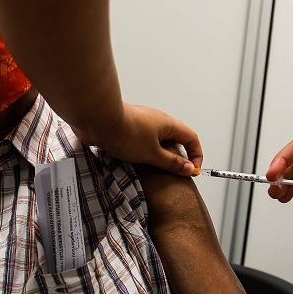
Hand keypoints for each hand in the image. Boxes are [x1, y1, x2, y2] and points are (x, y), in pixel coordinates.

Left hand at [73, 102, 202, 175]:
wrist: (97, 119)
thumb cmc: (125, 132)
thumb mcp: (153, 153)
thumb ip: (172, 163)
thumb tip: (189, 168)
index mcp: (168, 124)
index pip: (191, 138)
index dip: (196, 155)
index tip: (192, 171)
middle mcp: (157, 121)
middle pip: (175, 140)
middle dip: (177, 157)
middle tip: (173, 173)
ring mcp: (142, 124)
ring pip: (157, 142)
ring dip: (158, 156)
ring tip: (153, 170)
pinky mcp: (128, 129)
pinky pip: (142, 142)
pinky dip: (144, 153)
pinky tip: (136, 162)